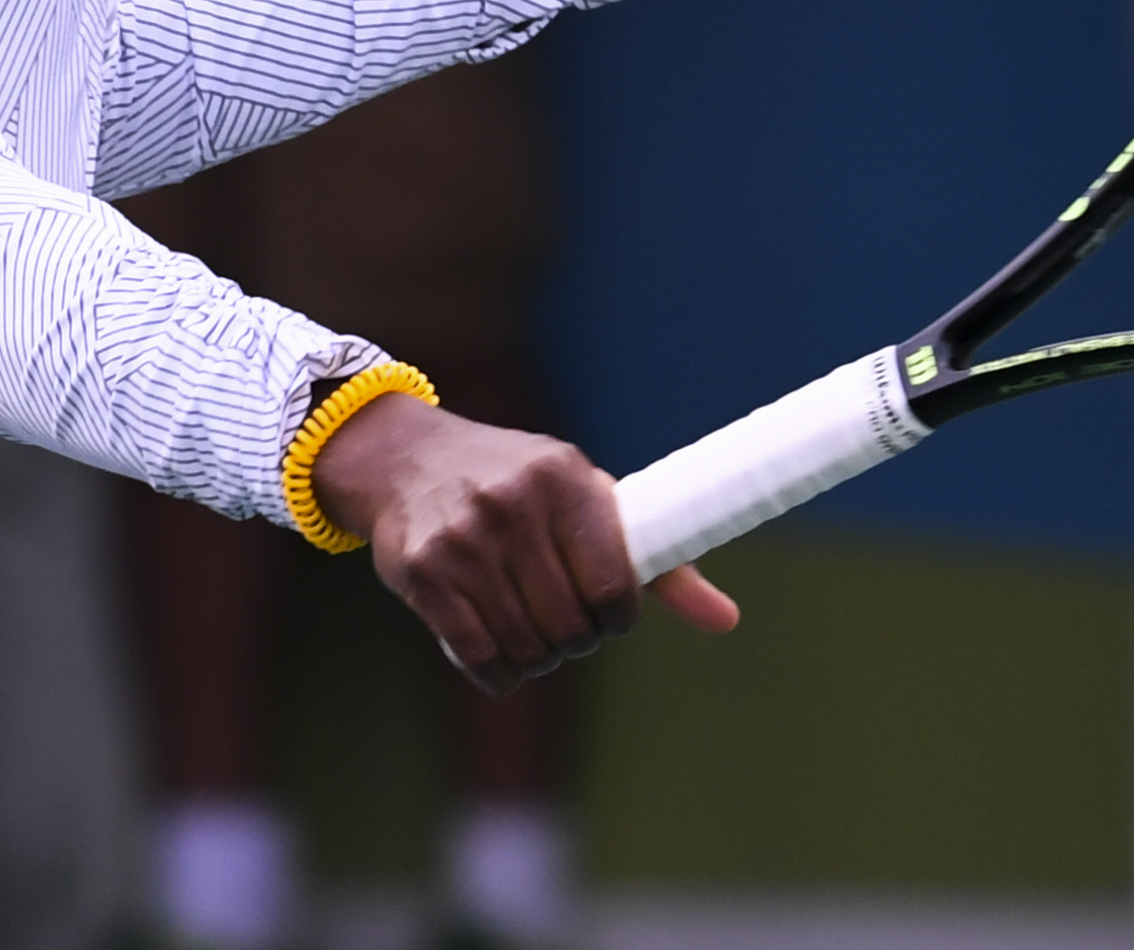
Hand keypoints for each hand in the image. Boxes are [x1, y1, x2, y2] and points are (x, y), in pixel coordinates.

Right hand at [311, 393, 737, 692]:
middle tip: (565, 630)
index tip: (607, 615)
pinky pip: (476, 654)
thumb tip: (727, 620)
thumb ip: (656, 561)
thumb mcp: (585, 500)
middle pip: (569, 625)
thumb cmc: (516, 486)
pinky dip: (496, 674)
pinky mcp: (420, 571)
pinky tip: (499, 661)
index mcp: (564, 479)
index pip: (614, 584)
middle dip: (574, 641)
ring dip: (535, 660)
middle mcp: (513, 505)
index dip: (616, 617)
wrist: (406, 460)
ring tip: (532, 640)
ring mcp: (462, 539)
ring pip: (525, 646)